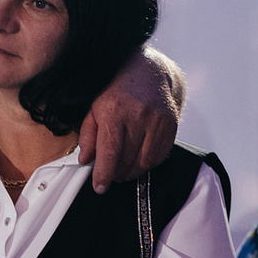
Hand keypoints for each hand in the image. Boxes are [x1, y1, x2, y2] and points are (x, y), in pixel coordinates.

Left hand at [79, 47, 180, 192]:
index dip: (104, 173)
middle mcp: (138, 117)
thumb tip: (85, 160)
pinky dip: (147, 164)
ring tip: (122, 171)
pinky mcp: (172, 125)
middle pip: (127, 159)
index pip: (110, 151)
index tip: (100, 187)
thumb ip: (88, 135)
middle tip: (109, 176)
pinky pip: (160, 155)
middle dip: (116, 174)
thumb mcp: (93, 108)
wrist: (148, 71)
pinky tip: (138, 160)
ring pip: (145, 161)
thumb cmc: (115, 90)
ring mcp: (158, 121)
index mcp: (114, 111)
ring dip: (132, 172)